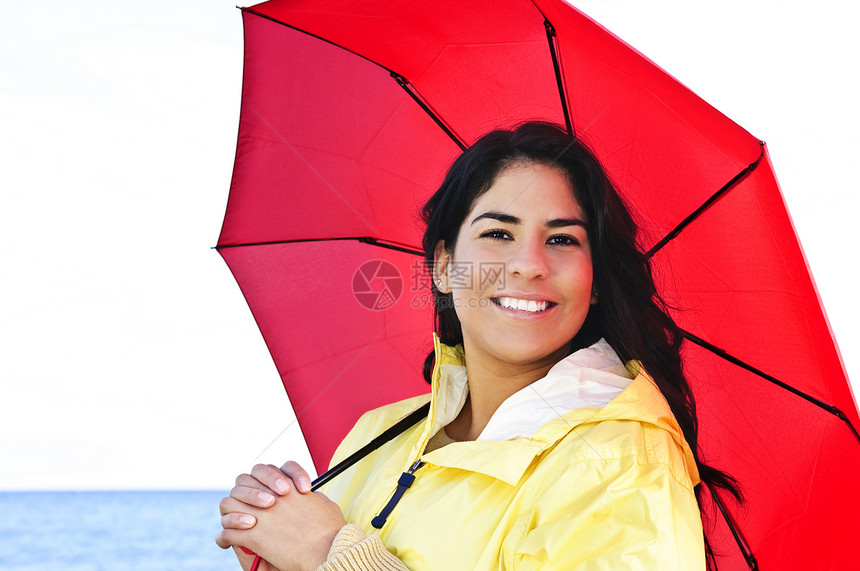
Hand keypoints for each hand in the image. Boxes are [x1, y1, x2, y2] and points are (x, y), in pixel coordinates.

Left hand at [217, 462, 343, 570]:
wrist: (326, 553)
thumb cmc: (331, 532)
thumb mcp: (326, 506)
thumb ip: (314, 498)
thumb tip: (310, 498)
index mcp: (289, 487)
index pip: (266, 470)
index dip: (263, 479)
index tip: (268, 493)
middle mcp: (271, 497)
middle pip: (243, 482)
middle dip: (242, 492)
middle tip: (247, 506)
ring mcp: (260, 515)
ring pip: (230, 504)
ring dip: (230, 513)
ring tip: (235, 523)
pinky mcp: (253, 535)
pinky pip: (227, 533)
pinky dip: (225, 538)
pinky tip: (227, 543)